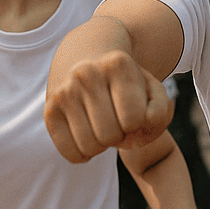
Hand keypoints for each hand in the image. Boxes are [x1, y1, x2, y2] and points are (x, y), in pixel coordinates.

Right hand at [44, 50, 172, 162]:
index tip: (133, 111)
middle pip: (110, 135)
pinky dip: (83, 154)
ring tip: (103, 126)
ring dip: (102, 145)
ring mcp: (64, 92)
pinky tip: (88, 136)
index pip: (134, 118)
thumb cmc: (124, 80)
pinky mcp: (49, 109)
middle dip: (119, 135)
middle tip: (117, 121)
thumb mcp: (150, 87)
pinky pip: (70, 153)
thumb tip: (136, 132)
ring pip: (90, 147)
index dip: (138, 123)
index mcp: (117, 65)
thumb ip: (160, 112)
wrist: (85, 54)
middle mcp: (86, 74)